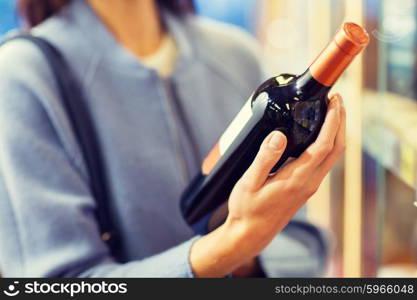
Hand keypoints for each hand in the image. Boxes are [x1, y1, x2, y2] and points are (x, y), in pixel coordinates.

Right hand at [190, 94, 344, 276]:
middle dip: (341, 122)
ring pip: (332, 156)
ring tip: (330, 112)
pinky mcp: (305, 188)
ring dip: (336, 132)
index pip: (325, 145)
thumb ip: (264, 158)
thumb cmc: (247, 209)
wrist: (251, 234)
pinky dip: (327, 143)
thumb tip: (279, 134)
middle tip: (336, 100)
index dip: (333, 121)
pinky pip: (324, 162)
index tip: (334, 101)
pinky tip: (317, 134)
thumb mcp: (249, 183)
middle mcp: (309, 182)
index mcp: (297, 178)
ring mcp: (309, 186)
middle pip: (337, 149)